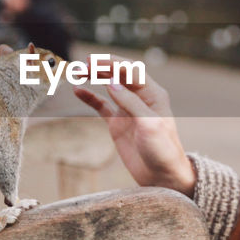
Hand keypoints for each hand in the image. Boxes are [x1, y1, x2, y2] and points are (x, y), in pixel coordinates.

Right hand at [73, 60, 195, 195]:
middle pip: (119, 75)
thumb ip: (130, 102)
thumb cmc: (163, 149)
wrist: (162, 176)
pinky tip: (78, 90)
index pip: (131, 71)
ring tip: (77, 72)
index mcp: (153, 94)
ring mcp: (128, 109)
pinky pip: (101, 105)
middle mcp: (140, 98)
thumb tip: (110, 82)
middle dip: (101, 67)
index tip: (95, 63)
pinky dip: (90, 97)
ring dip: (94, 77)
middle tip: (82, 65)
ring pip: (109, 87)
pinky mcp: (118, 122)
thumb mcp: (149, 124)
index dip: (113, 64)